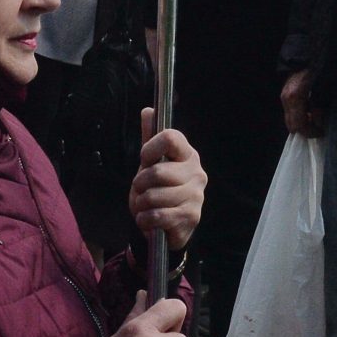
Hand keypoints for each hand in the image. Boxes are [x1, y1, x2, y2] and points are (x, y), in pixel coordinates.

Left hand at [127, 109, 204, 252]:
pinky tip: (149, 220)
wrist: (167, 226)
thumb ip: (150, 138)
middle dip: (140, 184)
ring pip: (154, 196)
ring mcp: (196, 195)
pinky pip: (157, 216)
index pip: (170, 138)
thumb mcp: (151, 164)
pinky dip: (145, 220)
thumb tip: (148, 110)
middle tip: (142, 190)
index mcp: (187, 154)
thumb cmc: (158, 190)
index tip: (144, 160)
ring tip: (146, 206)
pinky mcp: (191, 216)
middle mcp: (197, 172)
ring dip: (141, 205)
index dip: (150, 148)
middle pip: (157, 172)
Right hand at [280, 69, 323, 136]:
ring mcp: (284, 95)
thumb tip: (319, 122)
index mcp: (295, 98)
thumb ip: (320, 107)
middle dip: (306, 130)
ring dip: (302, 122)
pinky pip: (290, 111)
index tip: (322, 132)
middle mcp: (286, 99)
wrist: (310, 50)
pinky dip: (299, 115)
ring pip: (290, 119)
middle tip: (318, 128)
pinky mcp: (285, 93)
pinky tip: (309, 110)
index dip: (311, 132)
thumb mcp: (324, 88)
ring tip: (315, 119)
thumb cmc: (319, 67)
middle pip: (292, 125)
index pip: (300, 125)